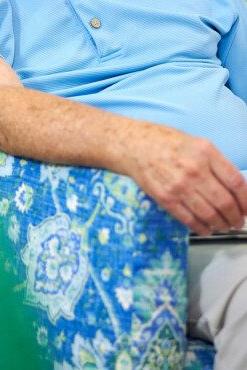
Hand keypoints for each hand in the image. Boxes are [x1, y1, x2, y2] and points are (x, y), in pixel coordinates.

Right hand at [124, 124, 246, 235]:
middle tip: (238, 221)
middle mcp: (194, 169)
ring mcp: (179, 186)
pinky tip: (207, 228)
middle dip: (236, 217)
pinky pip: (190, 219)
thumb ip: (216, 163)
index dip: (246, 200)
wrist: (133, 146)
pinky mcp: (166, 198)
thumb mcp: (196, 143)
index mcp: (205, 152)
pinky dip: (202, 228)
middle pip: (225, 202)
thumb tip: (236, 188)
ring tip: (224, 226)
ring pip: (209, 214)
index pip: (236, 182)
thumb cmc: (165, 142)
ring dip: (221, 225)